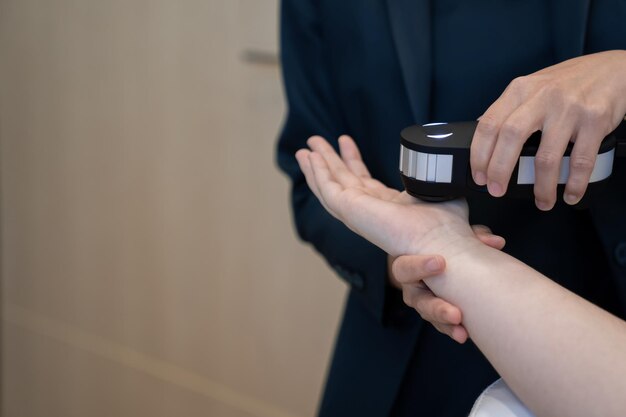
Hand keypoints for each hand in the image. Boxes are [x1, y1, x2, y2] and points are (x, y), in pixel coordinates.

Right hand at [295, 135, 476, 256]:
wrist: (442, 244)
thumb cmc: (448, 227)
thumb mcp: (440, 190)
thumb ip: (436, 177)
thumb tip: (446, 166)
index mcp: (386, 207)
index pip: (363, 182)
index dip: (352, 161)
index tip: (345, 142)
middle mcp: (369, 211)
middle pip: (341, 182)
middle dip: (328, 161)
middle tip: (315, 142)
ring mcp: (357, 212)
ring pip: (329, 187)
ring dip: (315, 167)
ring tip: (306, 148)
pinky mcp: (350, 210)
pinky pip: (328, 189)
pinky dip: (317, 173)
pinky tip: (311, 158)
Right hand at [388, 225, 504, 343]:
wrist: (439, 255)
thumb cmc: (440, 243)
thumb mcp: (450, 235)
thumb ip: (470, 235)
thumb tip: (495, 242)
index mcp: (408, 265)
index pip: (404, 268)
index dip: (419, 266)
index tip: (441, 262)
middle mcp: (413, 287)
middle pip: (418, 302)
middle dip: (437, 309)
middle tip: (456, 314)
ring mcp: (424, 303)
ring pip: (431, 317)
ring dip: (446, 325)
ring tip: (463, 333)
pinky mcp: (437, 314)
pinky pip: (443, 325)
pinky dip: (455, 329)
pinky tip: (468, 334)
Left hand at [470, 50, 625, 209]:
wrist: (614, 68)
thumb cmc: (569, 82)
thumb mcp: (533, 86)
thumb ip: (510, 108)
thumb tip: (483, 130)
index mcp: (520, 90)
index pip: (489, 124)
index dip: (479, 154)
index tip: (479, 176)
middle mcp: (542, 97)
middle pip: (511, 138)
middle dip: (500, 171)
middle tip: (496, 191)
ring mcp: (569, 109)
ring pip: (546, 157)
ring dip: (542, 187)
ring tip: (542, 202)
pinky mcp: (594, 120)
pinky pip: (580, 161)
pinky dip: (574, 184)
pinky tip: (570, 194)